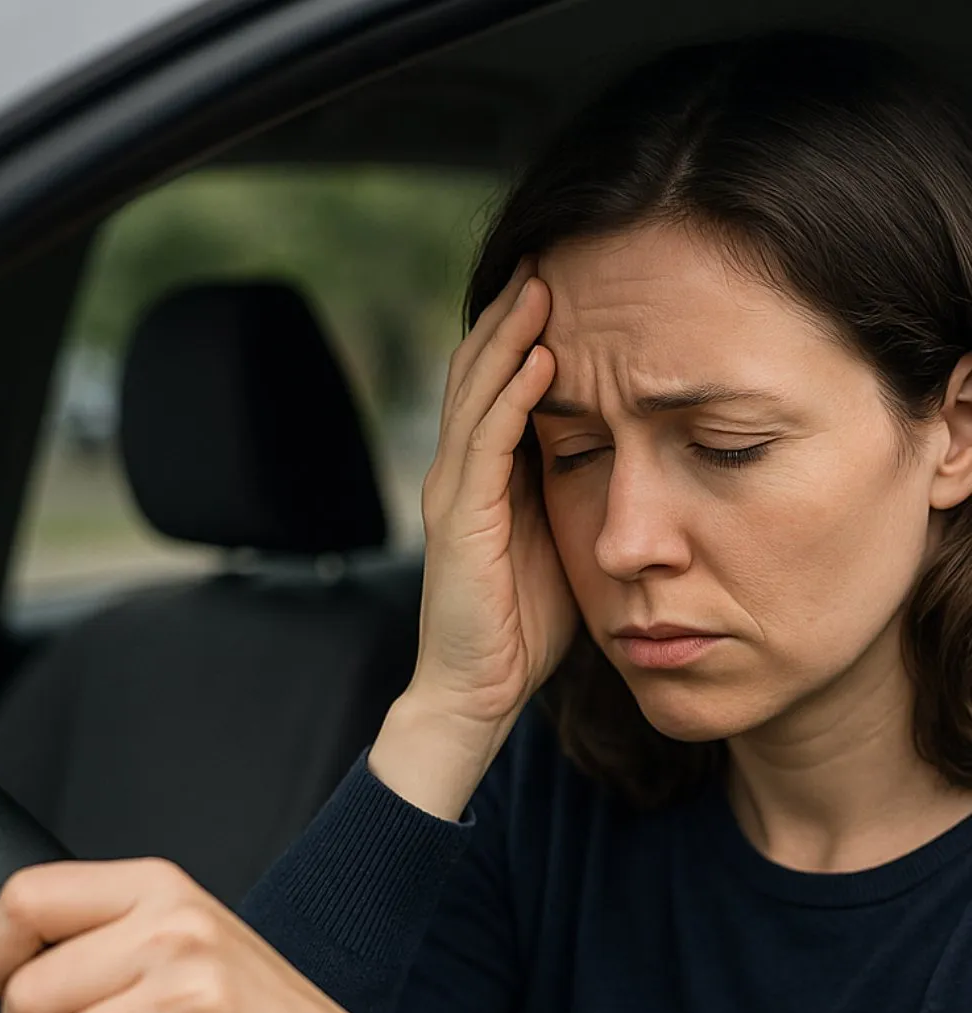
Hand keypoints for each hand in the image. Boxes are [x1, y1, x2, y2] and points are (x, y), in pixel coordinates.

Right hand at [414, 255, 578, 729]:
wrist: (476, 691)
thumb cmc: (524, 626)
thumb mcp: (559, 543)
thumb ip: (576, 494)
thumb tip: (623, 455)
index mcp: (486, 477)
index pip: (499, 385)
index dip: (526, 332)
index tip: (569, 284)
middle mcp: (461, 473)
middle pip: (480, 370)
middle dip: (514, 313)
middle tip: (551, 255)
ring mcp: (455, 493)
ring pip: (478, 392)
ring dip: (510, 336)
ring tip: (544, 283)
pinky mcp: (461, 520)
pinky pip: (487, 442)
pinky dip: (511, 396)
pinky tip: (540, 357)